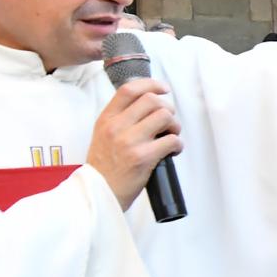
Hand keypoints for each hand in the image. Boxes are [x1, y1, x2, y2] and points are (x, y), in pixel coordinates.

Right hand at [86, 79, 182, 209]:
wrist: (98, 192)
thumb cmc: (105, 166)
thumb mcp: (103, 134)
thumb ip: (120, 118)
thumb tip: (147, 103)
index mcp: (106, 119)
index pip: (129, 89)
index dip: (151, 84)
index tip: (163, 89)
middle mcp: (116, 126)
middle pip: (152, 100)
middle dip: (167, 109)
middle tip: (168, 122)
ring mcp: (129, 141)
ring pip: (164, 116)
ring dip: (175, 126)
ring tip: (170, 136)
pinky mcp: (142, 157)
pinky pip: (172, 140)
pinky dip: (178, 145)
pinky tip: (172, 151)